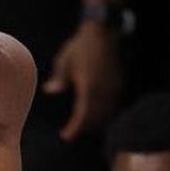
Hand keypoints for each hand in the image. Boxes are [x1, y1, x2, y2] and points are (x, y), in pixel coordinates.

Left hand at [43, 21, 122, 140]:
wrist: (102, 34)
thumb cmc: (80, 47)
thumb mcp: (64, 61)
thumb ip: (59, 79)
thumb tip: (50, 91)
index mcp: (89, 86)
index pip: (83, 114)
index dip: (75, 128)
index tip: (66, 136)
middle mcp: (104, 90)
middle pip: (96, 118)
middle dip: (84, 128)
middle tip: (71, 133)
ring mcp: (114, 88)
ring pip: (107, 113)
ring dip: (95, 122)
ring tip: (82, 127)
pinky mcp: (119, 84)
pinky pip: (113, 105)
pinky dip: (104, 113)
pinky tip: (96, 115)